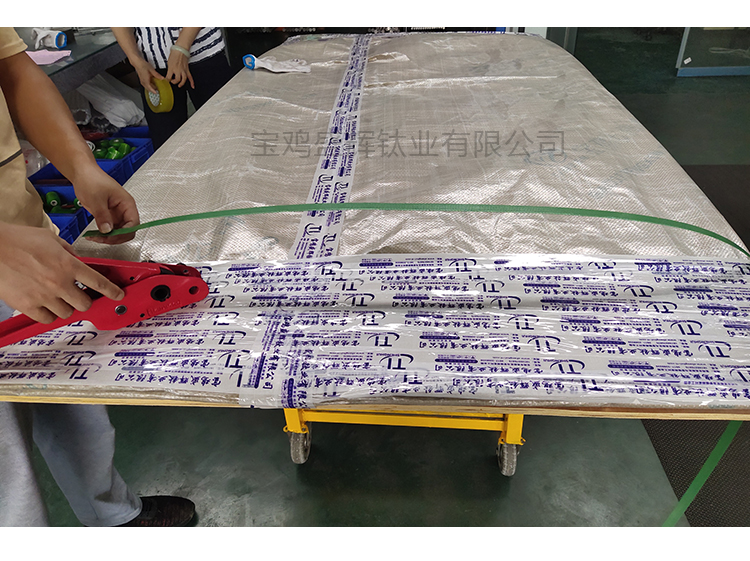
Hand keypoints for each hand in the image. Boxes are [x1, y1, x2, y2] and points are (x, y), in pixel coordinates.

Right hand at [0, 222, 124, 323]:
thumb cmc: (16, 239)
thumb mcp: (50, 238)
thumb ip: (68, 251)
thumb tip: (77, 259)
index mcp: (68, 264)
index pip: (98, 282)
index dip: (112, 291)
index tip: (117, 294)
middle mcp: (59, 282)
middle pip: (85, 304)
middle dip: (84, 299)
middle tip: (77, 294)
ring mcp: (44, 296)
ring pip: (67, 313)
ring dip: (65, 307)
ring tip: (56, 297)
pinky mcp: (28, 305)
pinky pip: (47, 319)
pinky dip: (48, 314)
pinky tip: (44, 304)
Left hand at [73, 166, 139, 243]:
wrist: (82, 173)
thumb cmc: (92, 180)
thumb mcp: (96, 199)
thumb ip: (103, 216)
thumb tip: (107, 231)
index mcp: (127, 204)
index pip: (133, 224)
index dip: (124, 233)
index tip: (111, 236)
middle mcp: (124, 210)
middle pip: (127, 230)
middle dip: (115, 237)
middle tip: (101, 239)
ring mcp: (116, 214)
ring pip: (118, 232)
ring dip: (108, 237)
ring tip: (93, 237)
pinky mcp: (108, 216)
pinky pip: (109, 229)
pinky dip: (102, 234)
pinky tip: (92, 234)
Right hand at [132, 58, 163, 93]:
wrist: (137, 62)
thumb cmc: (143, 65)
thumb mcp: (151, 70)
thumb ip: (157, 75)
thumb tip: (162, 78)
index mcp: (145, 81)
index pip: (150, 88)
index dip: (154, 91)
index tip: (157, 93)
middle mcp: (143, 81)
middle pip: (148, 88)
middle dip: (153, 90)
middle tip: (158, 90)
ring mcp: (142, 80)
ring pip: (147, 86)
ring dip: (151, 87)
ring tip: (156, 87)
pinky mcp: (141, 78)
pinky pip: (145, 84)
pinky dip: (149, 84)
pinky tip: (152, 82)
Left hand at [166, 49, 194, 88]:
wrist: (180, 50)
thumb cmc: (174, 54)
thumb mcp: (169, 62)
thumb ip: (169, 69)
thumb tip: (169, 73)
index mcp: (171, 68)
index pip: (168, 78)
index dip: (166, 80)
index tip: (166, 81)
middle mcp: (178, 70)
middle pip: (177, 80)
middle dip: (174, 82)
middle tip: (172, 82)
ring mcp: (183, 70)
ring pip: (183, 80)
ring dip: (181, 83)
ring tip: (179, 85)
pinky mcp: (187, 69)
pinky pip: (190, 77)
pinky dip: (192, 82)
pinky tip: (192, 86)